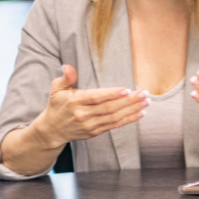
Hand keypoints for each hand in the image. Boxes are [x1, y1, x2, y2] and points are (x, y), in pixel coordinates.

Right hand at [32, 64, 148, 147]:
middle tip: (144, 93)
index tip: (127, 89)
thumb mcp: (56, 89)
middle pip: (109, 108)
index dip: (112, 94)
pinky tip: (140, 113)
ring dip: (132, 110)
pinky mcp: (95, 132)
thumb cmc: (57, 105)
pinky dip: (128, 120)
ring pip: (114, 117)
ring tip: (146, 102)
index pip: (96, 97)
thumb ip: (65, 78)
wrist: (52, 130)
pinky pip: (114, 126)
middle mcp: (83, 115)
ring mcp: (90, 125)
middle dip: (128, 101)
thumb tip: (68, 66)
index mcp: (74, 102)